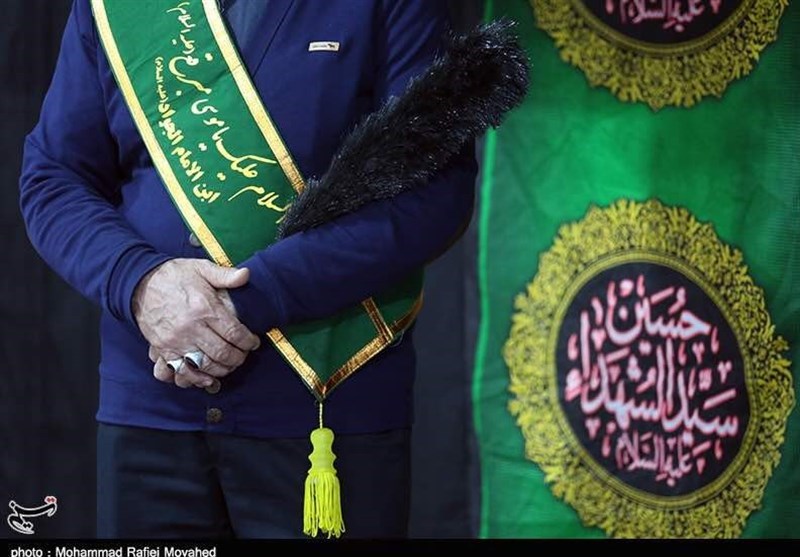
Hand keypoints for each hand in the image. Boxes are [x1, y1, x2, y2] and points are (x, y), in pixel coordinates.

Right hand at [133, 258, 260, 388]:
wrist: (139, 283)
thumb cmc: (174, 276)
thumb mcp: (201, 268)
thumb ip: (225, 275)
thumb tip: (246, 275)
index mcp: (204, 308)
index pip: (234, 333)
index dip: (248, 341)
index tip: (253, 342)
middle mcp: (190, 327)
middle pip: (222, 353)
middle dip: (238, 357)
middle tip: (243, 354)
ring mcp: (175, 341)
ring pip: (205, 365)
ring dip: (222, 369)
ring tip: (230, 364)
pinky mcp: (163, 349)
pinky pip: (182, 371)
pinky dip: (197, 378)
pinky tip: (208, 377)